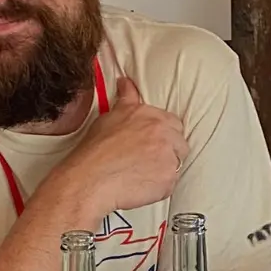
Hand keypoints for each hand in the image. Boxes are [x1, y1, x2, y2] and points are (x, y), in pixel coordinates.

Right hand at [48, 78, 187, 218]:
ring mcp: (168, 157)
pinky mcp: (169, 179)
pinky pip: (170, 184)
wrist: (91, 179)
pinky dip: (158, 188)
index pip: (173, 123)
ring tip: (141, 175)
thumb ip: (126, 99)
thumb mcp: (110, 115)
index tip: (151, 144)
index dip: (163, 135)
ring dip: (163, 170)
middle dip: (167, 152)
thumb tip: (126, 82)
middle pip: (180, 144)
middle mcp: (163, 133)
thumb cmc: (96, 150)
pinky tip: (140, 186)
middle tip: (146, 161)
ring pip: (176, 165)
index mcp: (151, 116)